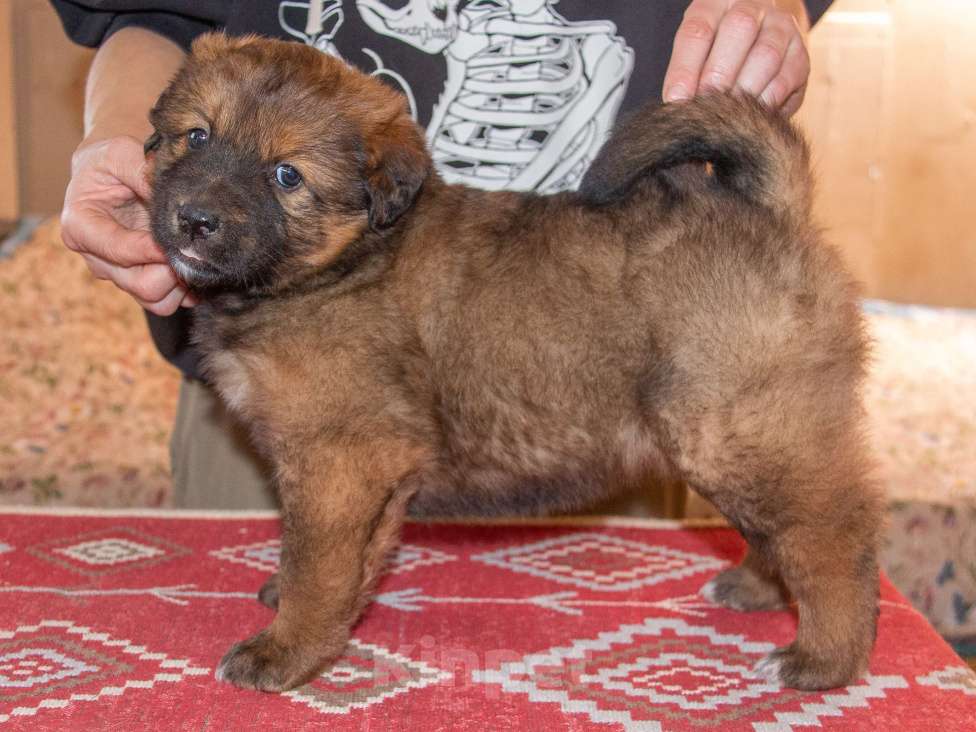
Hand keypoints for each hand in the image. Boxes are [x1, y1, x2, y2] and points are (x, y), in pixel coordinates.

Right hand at [60, 135, 195, 315]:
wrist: (112, 173)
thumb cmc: (112, 161)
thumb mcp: (121, 152)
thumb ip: (141, 170)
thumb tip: (173, 194)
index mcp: (81, 226)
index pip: (120, 251)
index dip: (155, 249)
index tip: (181, 236)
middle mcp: (97, 258)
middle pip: (142, 286)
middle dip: (174, 270)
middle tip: (194, 246)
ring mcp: (118, 274)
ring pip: (156, 301)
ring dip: (182, 284)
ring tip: (194, 255)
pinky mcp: (139, 281)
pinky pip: (167, 302)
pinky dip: (186, 291)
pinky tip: (196, 265)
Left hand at [663, 0, 811, 115]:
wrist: (760, 40)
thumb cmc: (716, 52)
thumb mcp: (695, 52)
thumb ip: (686, 73)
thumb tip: (677, 105)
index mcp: (717, 3)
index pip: (698, 30)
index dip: (685, 68)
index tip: (677, 100)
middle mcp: (753, 6)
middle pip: (739, 29)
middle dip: (718, 75)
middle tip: (704, 107)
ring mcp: (781, 27)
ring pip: (766, 55)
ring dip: (743, 90)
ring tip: (726, 115)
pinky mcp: (800, 55)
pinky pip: (785, 78)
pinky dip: (766, 101)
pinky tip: (750, 115)